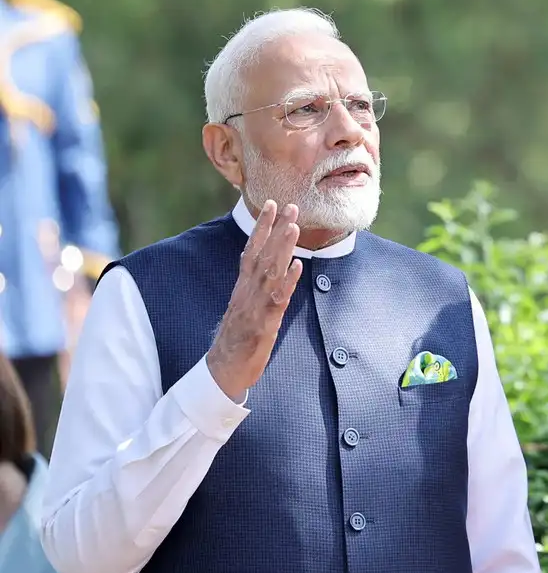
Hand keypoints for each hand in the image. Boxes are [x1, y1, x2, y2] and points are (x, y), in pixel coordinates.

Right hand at [206, 200, 302, 399]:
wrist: (224, 368)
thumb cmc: (236, 338)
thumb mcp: (242, 305)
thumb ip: (249, 283)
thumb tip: (252, 259)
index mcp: (243, 286)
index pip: (251, 249)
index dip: (261, 226)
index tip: (271, 204)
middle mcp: (247, 290)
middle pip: (262, 254)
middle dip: (276, 228)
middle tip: (291, 205)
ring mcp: (255, 305)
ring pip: (270, 271)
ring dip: (282, 248)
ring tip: (294, 226)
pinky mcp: (264, 322)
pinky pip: (277, 298)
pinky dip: (288, 281)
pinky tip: (298, 267)